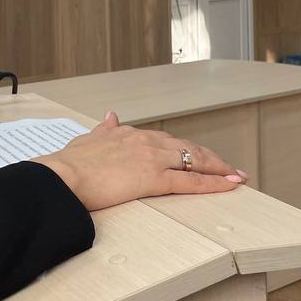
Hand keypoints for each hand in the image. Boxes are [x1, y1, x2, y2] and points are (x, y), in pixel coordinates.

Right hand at [32, 111, 247, 210]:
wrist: (63, 176)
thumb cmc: (70, 164)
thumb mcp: (88, 139)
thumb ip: (104, 129)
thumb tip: (111, 116)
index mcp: (128, 133)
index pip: (166, 140)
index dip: (185, 149)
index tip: (199, 155)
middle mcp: (144, 141)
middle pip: (187, 148)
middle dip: (211, 157)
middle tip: (229, 167)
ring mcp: (151, 157)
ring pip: (194, 160)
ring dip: (219, 168)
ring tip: (236, 175)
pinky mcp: (154, 177)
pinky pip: (190, 180)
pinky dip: (213, 183)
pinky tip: (228, 185)